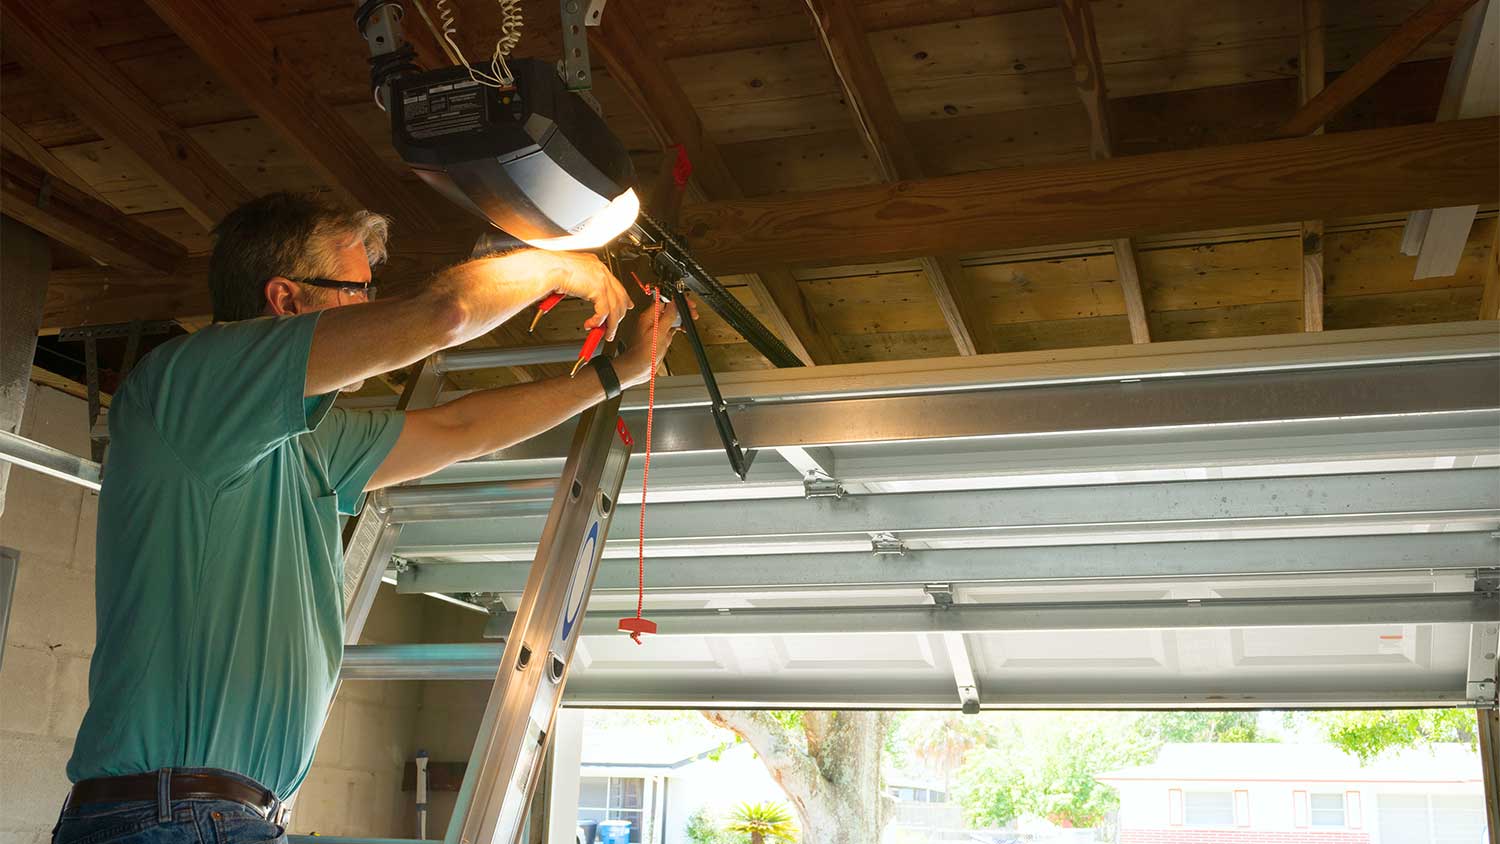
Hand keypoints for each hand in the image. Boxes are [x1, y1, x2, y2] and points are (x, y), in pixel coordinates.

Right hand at [511, 250, 631, 339]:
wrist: (545, 268)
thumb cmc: (549, 270)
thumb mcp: (570, 276)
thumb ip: (581, 284)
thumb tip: (584, 294)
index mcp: (595, 264)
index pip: (615, 284)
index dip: (622, 298)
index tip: (626, 306)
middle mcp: (601, 270)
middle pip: (619, 296)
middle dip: (619, 315)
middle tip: (613, 328)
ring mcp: (601, 279)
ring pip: (614, 307)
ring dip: (611, 324)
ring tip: (606, 334)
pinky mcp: (598, 289)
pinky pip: (604, 312)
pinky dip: (598, 322)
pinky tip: (591, 325)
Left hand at [616, 294, 695, 387]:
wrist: (639, 368)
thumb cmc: (643, 353)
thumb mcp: (658, 334)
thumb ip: (667, 318)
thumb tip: (673, 304)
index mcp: (649, 317)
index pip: (664, 301)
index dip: (676, 300)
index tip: (686, 302)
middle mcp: (652, 321)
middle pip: (669, 308)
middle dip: (681, 308)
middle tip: (692, 311)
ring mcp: (657, 329)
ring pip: (672, 318)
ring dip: (681, 317)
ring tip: (690, 319)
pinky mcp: (660, 337)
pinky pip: (671, 328)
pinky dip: (679, 326)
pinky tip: (683, 329)